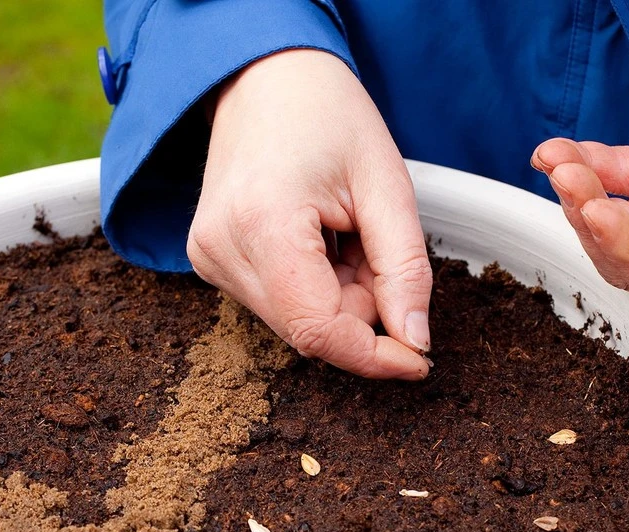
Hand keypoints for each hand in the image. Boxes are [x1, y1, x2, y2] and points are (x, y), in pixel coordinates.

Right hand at [188, 49, 431, 378]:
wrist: (264, 75)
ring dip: (339, 296)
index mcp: (262, 225)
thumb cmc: (326, 113)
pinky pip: (280, 302)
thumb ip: (404, 270)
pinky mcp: (210, 260)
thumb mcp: (387, 185)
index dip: (375, 357)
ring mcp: (209, 257)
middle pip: (309, 331)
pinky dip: (315, 286)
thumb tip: (415, 342)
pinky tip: (321, 238)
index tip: (419, 359)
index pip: (318, 330)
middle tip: (374, 244)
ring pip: (297, 321)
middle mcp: (221, 250)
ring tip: (344, 231)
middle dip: (361, 309)